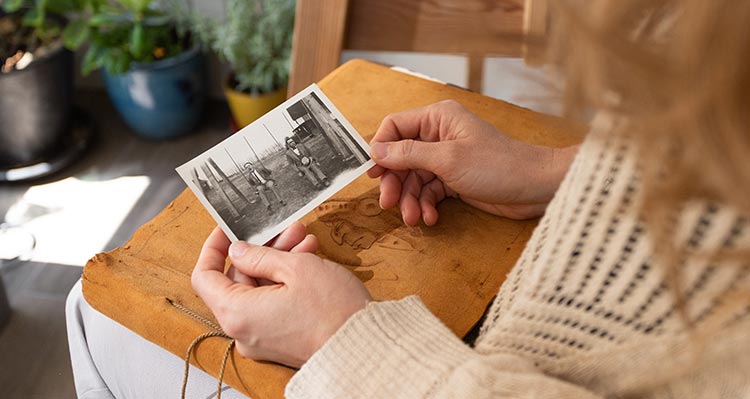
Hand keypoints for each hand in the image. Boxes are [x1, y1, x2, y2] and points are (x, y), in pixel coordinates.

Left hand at [191, 223, 370, 367]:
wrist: (364, 347)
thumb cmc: (332, 311)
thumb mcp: (296, 268)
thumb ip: (260, 256)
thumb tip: (239, 251)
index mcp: (237, 313)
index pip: (204, 277)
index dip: (213, 248)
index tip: (228, 230)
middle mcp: (244, 331)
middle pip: (238, 281)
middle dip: (262, 249)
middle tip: (285, 229)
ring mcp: (262, 338)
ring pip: (259, 291)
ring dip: (279, 262)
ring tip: (304, 239)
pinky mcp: (281, 340)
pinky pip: (273, 305)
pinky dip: (286, 282)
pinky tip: (308, 260)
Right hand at [368, 100, 577, 224]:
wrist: (535, 188)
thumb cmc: (498, 165)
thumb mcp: (448, 159)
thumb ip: (409, 154)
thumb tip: (376, 150)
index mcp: (437, 118)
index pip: (395, 126)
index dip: (380, 148)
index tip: (372, 172)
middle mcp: (439, 135)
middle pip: (401, 157)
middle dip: (395, 182)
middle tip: (388, 203)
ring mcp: (446, 158)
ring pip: (414, 179)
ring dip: (410, 200)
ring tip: (413, 219)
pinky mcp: (454, 179)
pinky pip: (429, 192)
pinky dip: (427, 205)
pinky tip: (431, 218)